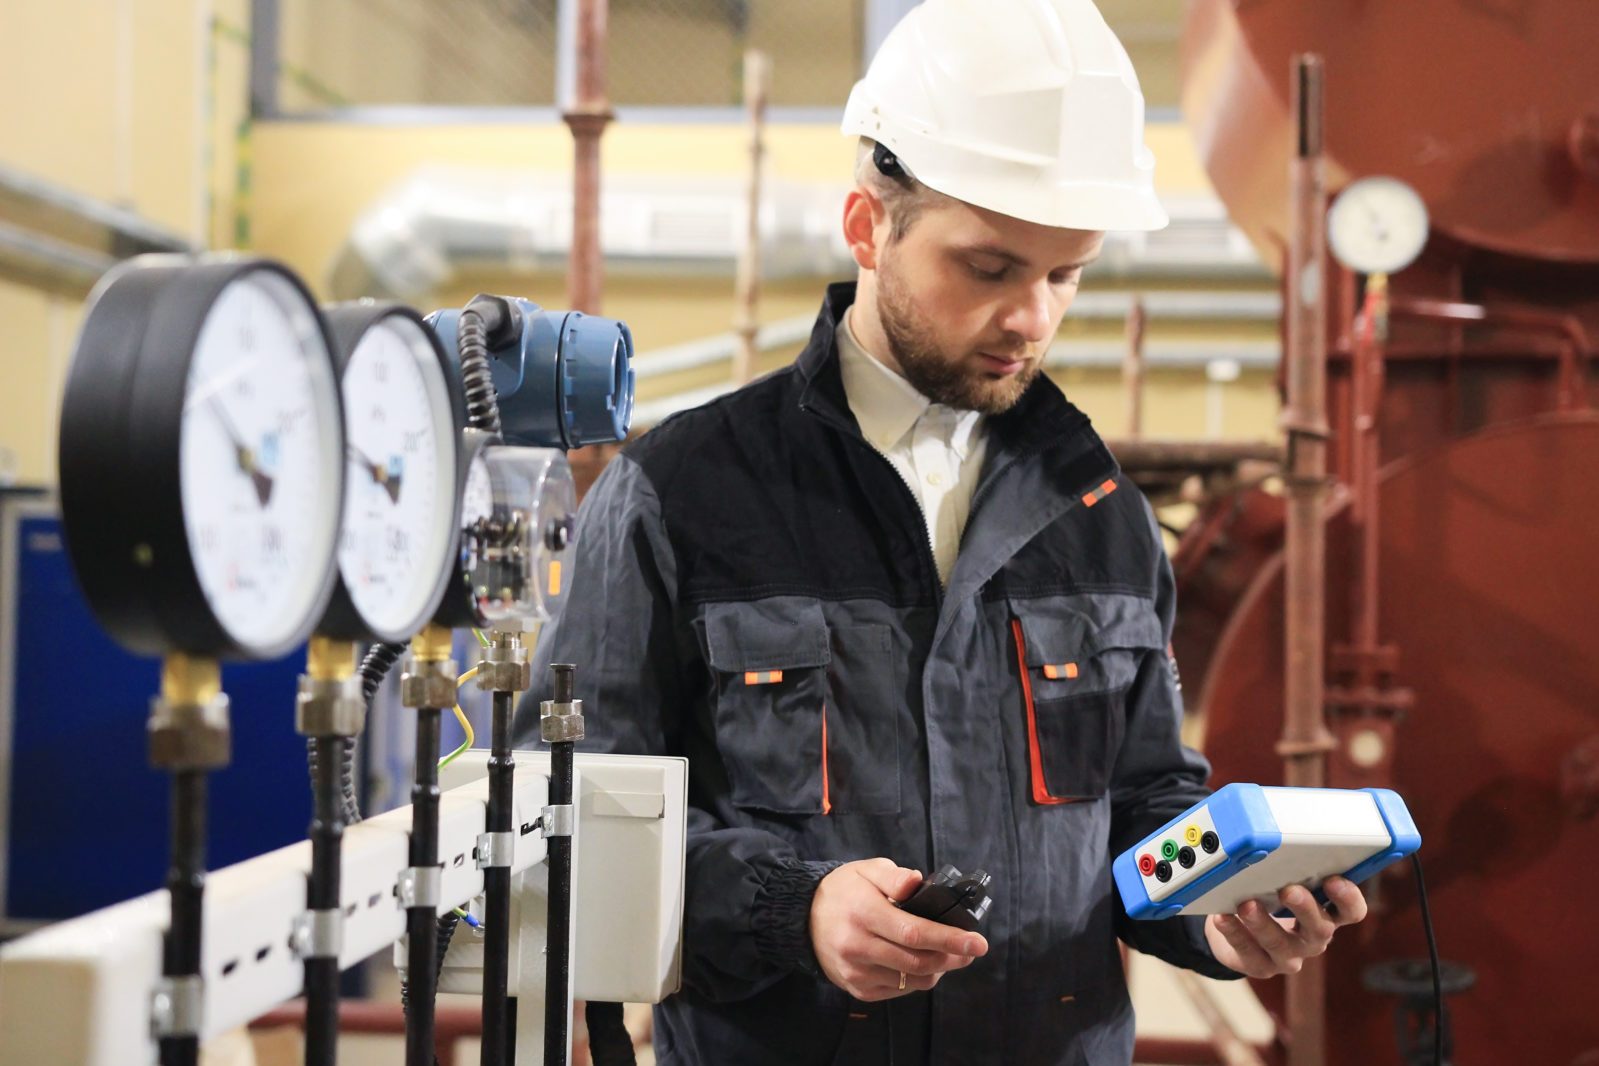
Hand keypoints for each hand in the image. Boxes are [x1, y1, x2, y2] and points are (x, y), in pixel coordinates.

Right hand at [810, 858, 987, 1001]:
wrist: (801, 918)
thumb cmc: (842, 890)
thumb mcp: (866, 870)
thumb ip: (894, 876)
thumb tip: (917, 882)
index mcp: (864, 913)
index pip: (915, 932)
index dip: (949, 939)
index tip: (978, 943)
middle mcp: (858, 946)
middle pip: (917, 961)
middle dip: (952, 957)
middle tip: (970, 950)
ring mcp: (856, 972)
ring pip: (911, 980)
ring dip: (937, 970)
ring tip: (947, 956)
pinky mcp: (856, 988)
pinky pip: (898, 990)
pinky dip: (916, 979)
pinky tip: (920, 964)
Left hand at [1204, 876, 1368, 977]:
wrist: (1235, 930)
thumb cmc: (1266, 898)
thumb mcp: (1282, 882)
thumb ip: (1288, 868)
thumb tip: (1277, 836)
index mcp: (1326, 915)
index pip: (1350, 912)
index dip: (1348, 898)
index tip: (1334, 880)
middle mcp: (1311, 939)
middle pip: (1320, 929)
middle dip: (1305, 908)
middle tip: (1289, 890)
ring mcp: (1287, 956)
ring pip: (1280, 944)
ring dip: (1263, 923)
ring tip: (1247, 905)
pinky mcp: (1259, 966)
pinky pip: (1248, 953)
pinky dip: (1234, 933)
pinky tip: (1222, 918)